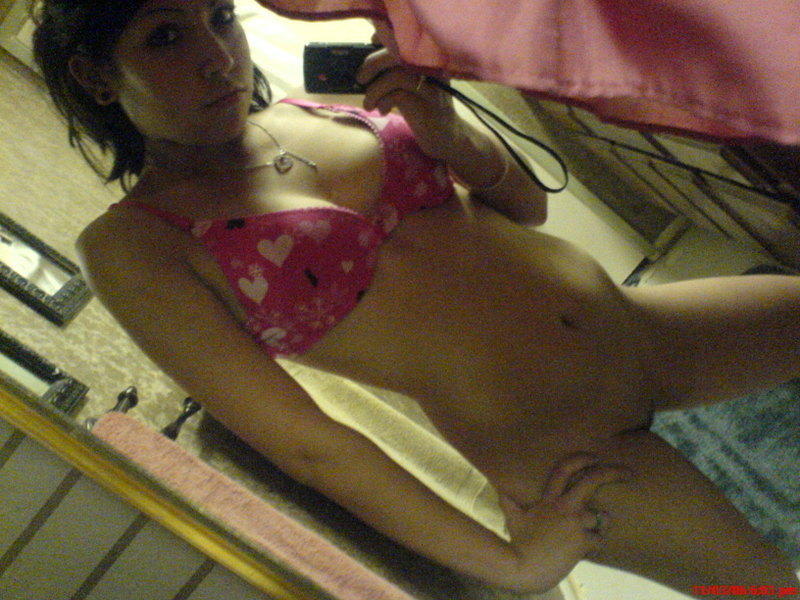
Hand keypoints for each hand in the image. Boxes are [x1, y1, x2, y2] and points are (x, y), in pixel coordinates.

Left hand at [356, 37, 461, 159]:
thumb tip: (364, 66)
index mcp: (427, 59)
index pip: (404, 38)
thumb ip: (394, 72)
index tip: (371, 43)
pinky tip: (381, 110)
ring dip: (374, 89)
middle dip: (373, 63)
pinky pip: (398, 95)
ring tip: (368, 103)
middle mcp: (432, 67)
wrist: (445, 137)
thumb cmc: (422, 110)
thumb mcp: (409, 87)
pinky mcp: (427, 103)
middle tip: (360, 79)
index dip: (384, 36)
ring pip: (396, 75)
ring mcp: (431, 84)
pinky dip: (383, 102)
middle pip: (398, 52)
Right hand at [497, 452, 633, 592]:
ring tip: (593, 530)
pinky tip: (584, 549)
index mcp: (548, 499)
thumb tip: (500, 492)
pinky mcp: (582, 541)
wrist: (521, 567)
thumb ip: (509, 503)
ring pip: (601, 516)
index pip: (564, 470)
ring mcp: (575, 523)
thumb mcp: (512, 519)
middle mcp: (564, 506)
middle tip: (628, 473)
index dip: (580, 459)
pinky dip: (594, 543)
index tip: (593, 457)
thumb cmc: (518, 544)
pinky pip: (599, 539)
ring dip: (600, 523)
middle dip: (612, 473)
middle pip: (592, 480)